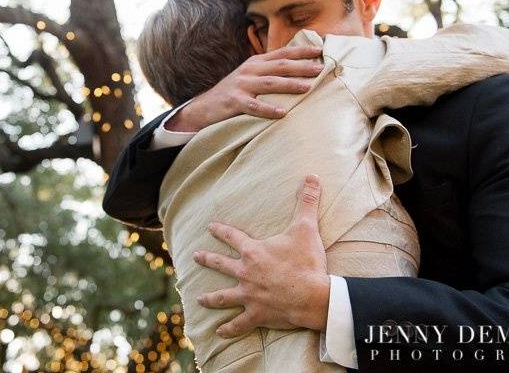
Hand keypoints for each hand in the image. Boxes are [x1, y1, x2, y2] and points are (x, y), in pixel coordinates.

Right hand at [165, 45, 322, 132]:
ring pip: (269, 83)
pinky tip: (282, 113)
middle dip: (301, 67)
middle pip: (279, 66)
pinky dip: (268, 109)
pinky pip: (254, 106)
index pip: (282, 53)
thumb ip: (269, 71)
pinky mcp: (234, 101)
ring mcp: (241, 85)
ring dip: (290, 84)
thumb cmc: (234, 92)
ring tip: (308, 87)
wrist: (205, 106)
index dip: (301, 51)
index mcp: (256, 62)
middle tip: (320, 69)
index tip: (320, 50)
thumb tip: (298, 71)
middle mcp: (249, 70)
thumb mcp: (250, 76)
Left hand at [193, 174, 329, 335]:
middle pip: (221, 265)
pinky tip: (219, 331)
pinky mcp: (256, 314)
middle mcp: (245, 273)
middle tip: (195, 256)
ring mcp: (249, 295)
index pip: (232, 236)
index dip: (221, 230)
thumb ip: (307, 201)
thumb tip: (312, 175)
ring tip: (199, 298)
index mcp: (253, 252)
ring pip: (223, 296)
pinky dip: (228, 328)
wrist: (313, 296)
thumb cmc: (307, 262)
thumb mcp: (306, 228)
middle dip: (207, 259)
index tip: (210, 227)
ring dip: (210, 297)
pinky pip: (239, 323)